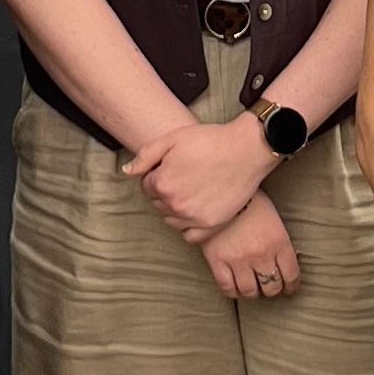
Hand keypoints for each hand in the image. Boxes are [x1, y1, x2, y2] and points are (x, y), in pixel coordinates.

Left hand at [123, 114, 274, 241]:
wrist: (246, 149)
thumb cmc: (210, 140)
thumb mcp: (172, 138)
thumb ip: (145, 156)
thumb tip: (127, 171)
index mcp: (162, 183)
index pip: (146, 186)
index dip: (156, 174)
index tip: (170, 166)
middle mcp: (175, 204)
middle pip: (157, 203)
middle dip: (164, 191)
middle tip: (182, 176)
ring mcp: (193, 218)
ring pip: (170, 220)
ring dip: (174, 209)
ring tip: (190, 191)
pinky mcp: (212, 225)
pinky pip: (189, 236)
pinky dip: (187, 227)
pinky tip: (194, 211)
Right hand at [200, 193, 300, 300]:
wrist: (219, 188)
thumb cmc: (249, 199)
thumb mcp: (273, 217)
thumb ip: (279, 240)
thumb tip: (286, 258)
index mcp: (278, 242)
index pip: (291, 275)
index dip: (292, 286)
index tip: (290, 289)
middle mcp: (261, 255)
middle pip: (272, 287)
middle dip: (273, 290)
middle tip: (270, 288)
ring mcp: (238, 260)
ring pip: (250, 291)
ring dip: (253, 293)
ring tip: (253, 289)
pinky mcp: (218, 261)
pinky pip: (227, 288)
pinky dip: (233, 292)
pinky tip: (235, 288)